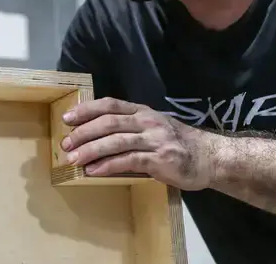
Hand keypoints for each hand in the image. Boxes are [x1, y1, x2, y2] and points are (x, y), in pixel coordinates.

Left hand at [60, 97, 216, 190]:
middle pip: (109, 122)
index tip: (67, 118)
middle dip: (84, 132)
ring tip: (73, 159)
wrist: (209, 157)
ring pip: (116, 141)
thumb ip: (128, 129)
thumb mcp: (153, 128)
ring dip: (91, 150)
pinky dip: (108, 166)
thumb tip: (93, 136)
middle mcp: (147, 122)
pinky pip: (129, 161)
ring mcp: (154, 140)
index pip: (110, 105)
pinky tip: (94, 171)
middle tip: (65, 143)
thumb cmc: (176, 144)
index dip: (87, 109)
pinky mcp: (160, 159)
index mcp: (142, 112)